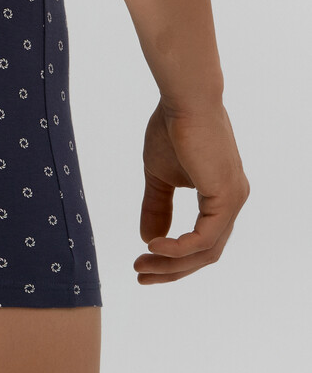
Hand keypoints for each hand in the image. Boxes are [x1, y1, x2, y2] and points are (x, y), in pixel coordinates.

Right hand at [135, 97, 249, 283]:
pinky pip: (204, 238)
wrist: (183, 100)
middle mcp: (233, 201)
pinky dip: (179, 247)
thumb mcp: (159, 176)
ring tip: (142, 263)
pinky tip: (155, 245)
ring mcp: (233, 200)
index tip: (142, 262)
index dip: (173, 258)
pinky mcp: (226, 197)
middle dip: (171, 268)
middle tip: (140, 272)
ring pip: (206, 251)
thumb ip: (156, 207)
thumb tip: (148, 238)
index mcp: (220, 196)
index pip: (202, 241)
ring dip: (172, 263)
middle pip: (205, 253)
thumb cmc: (172, 129)